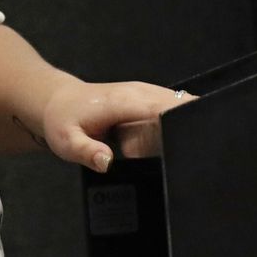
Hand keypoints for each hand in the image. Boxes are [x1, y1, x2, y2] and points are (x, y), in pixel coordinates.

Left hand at [41, 79, 194, 171]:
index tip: (198, 144)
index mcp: (124, 102)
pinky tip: (176, 140)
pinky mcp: (150, 99)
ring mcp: (147, 94)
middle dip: (192, 130)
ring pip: (182, 109)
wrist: (58, 100)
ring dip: (187, 128)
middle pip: (183, 108)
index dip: (187, 124)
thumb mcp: (66, 141)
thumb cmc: (62, 120)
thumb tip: (108, 163)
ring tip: (183, 151)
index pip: (168, 108)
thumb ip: (86, 151)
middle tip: (190, 157)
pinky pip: (174, 110)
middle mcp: (141, 93)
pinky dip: (180, 124)